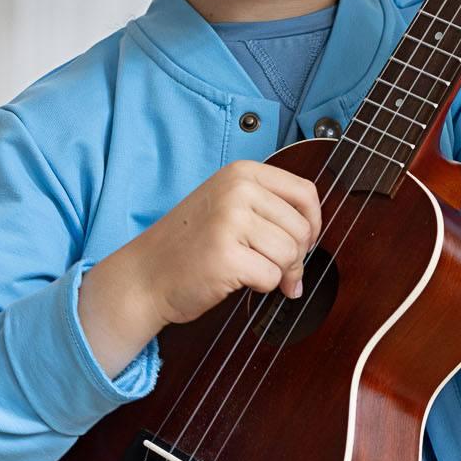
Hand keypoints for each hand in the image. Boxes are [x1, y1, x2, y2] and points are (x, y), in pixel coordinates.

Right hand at [126, 158, 322, 326]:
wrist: (145, 275)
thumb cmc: (190, 246)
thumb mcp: (229, 207)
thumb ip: (269, 208)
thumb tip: (315, 234)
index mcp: (241, 173)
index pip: (305, 193)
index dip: (312, 224)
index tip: (303, 243)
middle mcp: (237, 190)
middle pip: (301, 229)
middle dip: (296, 258)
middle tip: (276, 270)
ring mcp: (230, 221)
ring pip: (290, 254)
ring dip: (278, 273)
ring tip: (252, 272)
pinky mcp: (226, 256)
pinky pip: (272, 277)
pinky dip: (261, 287)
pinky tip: (238, 280)